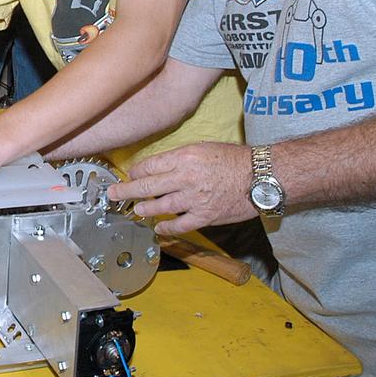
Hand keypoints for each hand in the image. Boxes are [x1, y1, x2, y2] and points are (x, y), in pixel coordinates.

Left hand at [106, 142, 255, 234]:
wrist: (262, 176)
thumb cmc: (235, 159)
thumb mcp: (203, 148)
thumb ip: (180, 158)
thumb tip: (159, 167)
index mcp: (184, 157)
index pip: (150, 166)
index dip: (135, 172)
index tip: (129, 175)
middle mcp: (185, 177)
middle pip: (147, 186)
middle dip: (126, 191)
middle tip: (113, 195)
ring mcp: (194, 198)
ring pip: (160, 206)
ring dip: (144, 209)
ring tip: (136, 210)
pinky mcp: (206, 215)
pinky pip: (180, 224)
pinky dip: (167, 227)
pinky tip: (158, 228)